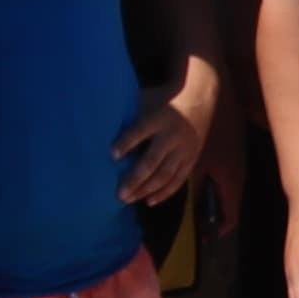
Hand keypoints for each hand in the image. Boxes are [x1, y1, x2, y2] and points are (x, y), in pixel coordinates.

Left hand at [113, 68, 214, 209]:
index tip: (112, 155)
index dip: (126, 143)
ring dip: (147, 189)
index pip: (140, 132)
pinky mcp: (192, 158)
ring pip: (165, 174)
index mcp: (159, 118)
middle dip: (135, 178)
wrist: (199, 96)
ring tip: (129, 199)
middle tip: (119, 194)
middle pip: (153, 160)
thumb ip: (129, 114)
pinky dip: (164, 192)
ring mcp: (184, 149)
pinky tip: (149, 201)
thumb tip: (99, 126)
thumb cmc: (162, 99)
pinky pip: (178, 179)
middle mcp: (172, 135)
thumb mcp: (146, 99)